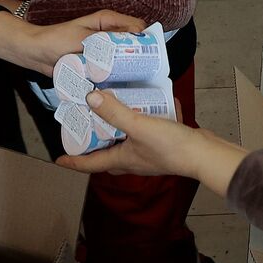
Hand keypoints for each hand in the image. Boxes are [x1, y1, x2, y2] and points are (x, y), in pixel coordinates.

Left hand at [0, 9, 144, 75]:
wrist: (36, 53)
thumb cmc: (57, 39)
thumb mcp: (83, 38)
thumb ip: (105, 43)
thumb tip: (128, 50)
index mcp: (109, 20)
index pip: (138, 27)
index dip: (148, 39)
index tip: (153, 55)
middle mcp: (110, 34)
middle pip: (135, 44)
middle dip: (142, 57)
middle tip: (147, 73)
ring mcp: (105, 50)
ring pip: (126, 58)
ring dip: (131, 68)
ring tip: (138, 82)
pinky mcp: (98, 63)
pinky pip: (113, 69)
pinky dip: (118, 77)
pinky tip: (123, 86)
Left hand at [56, 90, 248, 195]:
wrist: (204, 154)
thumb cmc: (171, 146)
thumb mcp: (139, 126)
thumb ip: (115, 112)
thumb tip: (90, 98)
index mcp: (122, 160)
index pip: (90, 164)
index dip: (72, 162)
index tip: (58, 159)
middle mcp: (134, 161)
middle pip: (107, 157)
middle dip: (94, 148)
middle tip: (84, 134)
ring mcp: (150, 155)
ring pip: (126, 146)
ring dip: (117, 134)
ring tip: (111, 116)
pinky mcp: (164, 147)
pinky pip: (145, 136)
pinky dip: (142, 124)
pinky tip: (148, 108)